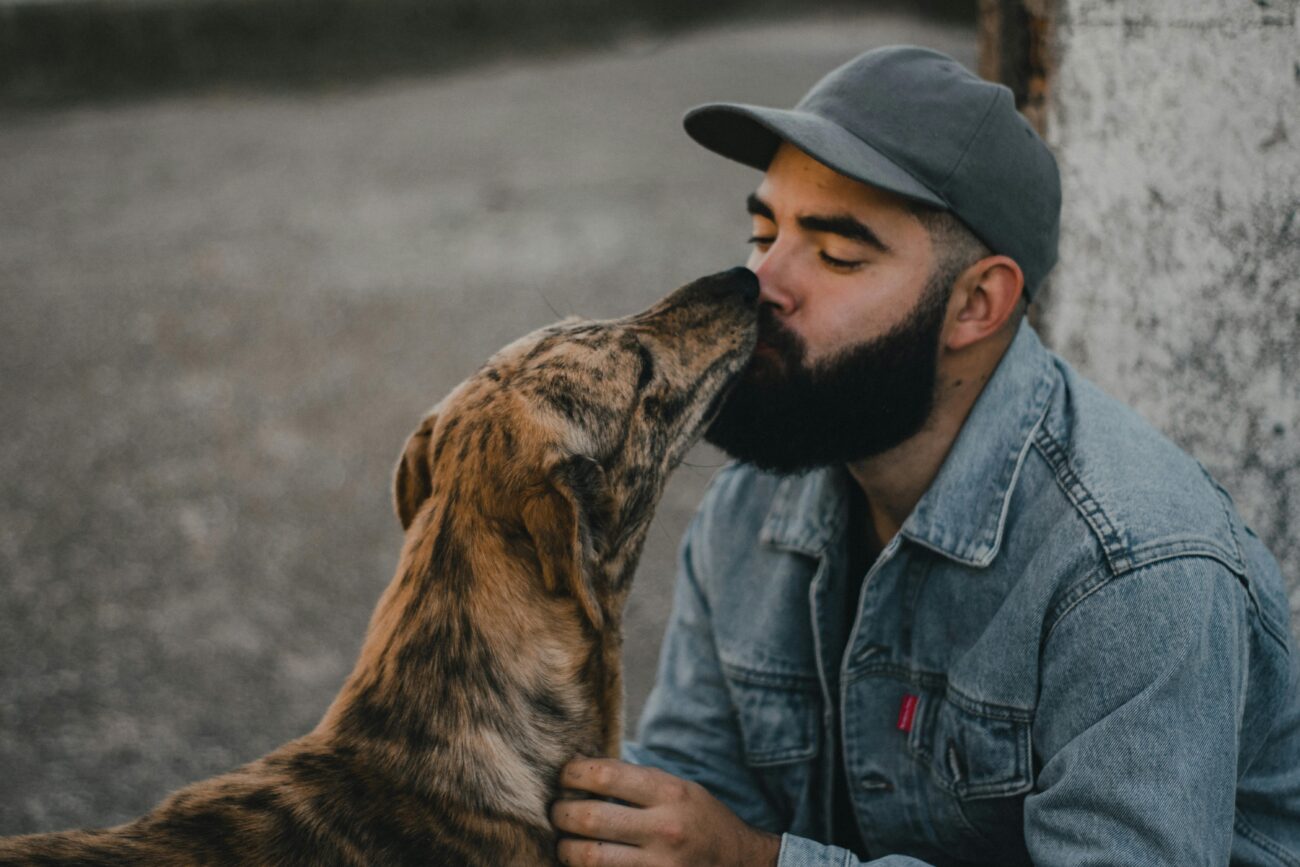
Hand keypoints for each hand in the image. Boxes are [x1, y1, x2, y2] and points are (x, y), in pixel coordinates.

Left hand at [550, 757, 780, 866]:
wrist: (741, 863)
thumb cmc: (701, 820)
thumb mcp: (679, 789)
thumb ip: (636, 781)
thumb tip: (583, 767)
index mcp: (670, 793)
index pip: (605, 776)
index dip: (573, 774)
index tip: (565, 776)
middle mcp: (664, 829)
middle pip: (589, 817)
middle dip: (561, 813)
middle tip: (556, 810)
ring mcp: (659, 866)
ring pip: (588, 857)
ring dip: (565, 848)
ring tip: (563, 842)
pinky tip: (582, 862)